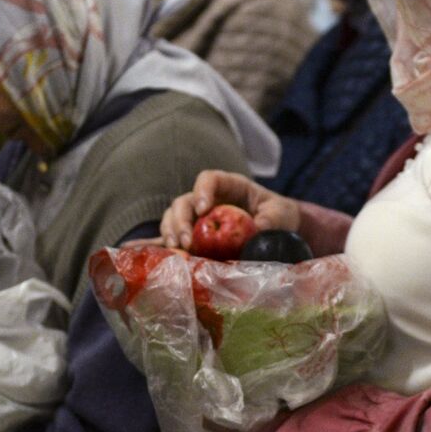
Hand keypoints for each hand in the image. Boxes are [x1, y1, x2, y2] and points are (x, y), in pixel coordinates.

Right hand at [159, 170, 301, 248]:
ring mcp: (198, 218)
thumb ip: (270, 221)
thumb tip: (255, 233)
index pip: (209, 179)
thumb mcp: (280, 214)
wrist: (277, 229)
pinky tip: (150, 252)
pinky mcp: (194, 236)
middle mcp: (208, 200)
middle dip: (181, 220)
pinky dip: (160, 244)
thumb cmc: (279, 215)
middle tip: (186, 242)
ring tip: (178, 250)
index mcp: (229, 186)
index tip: (203, 209)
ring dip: (171, 233)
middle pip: (184, 202)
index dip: (202, 191)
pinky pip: (172, 237)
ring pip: (173, 218)